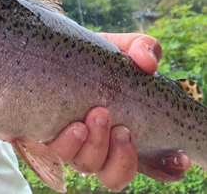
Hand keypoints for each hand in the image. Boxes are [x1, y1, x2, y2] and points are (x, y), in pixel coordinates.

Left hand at [47, 33, 190, 190]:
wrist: (44, 53)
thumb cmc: (85, 56)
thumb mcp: (115, 46)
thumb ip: (139, 48)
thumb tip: (148, 62)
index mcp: (119, 130)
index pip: (149, 162)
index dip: (167, 167)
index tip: (177, 155)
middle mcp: (96, 144)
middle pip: (113, 172)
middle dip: (120, 156)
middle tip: (119, 127)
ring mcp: (69, 143)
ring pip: (85, 165)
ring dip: (93, 148)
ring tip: (90, 120)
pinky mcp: (40, 135)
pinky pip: (51, 156)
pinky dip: (66, 145)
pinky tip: (72, 127)